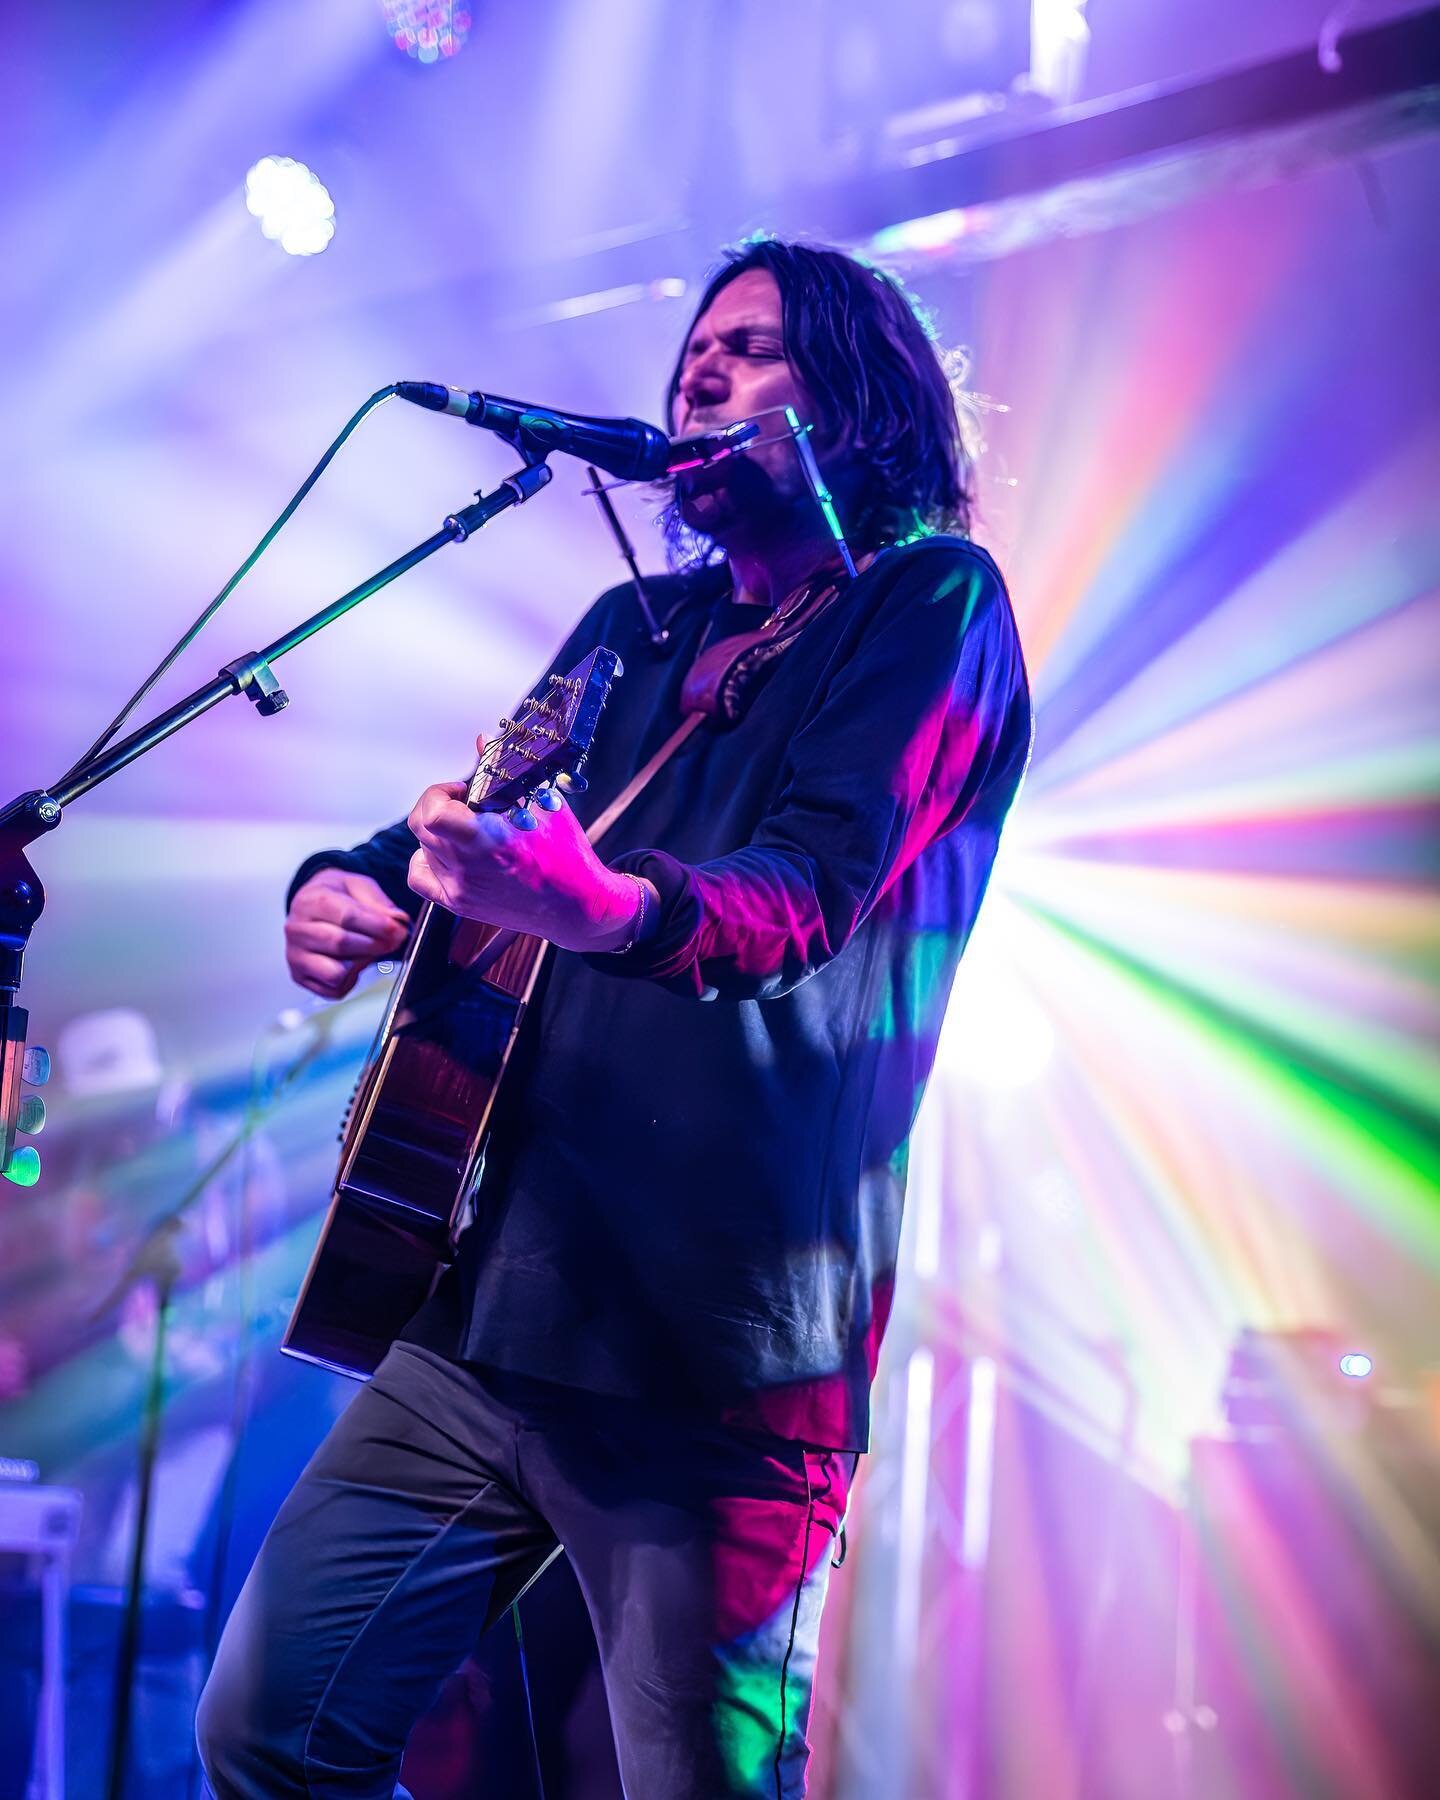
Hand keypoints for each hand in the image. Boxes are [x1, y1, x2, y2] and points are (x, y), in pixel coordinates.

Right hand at [285, 868, 411, 997]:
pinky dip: (350, 980)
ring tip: (367, 951)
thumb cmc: (337, 896)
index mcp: (309, 901)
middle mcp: (296, 930)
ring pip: (336, 972)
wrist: (312, 905)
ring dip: (360, 964)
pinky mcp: (300, 977)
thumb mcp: (358, 886)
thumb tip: (398, 921)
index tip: (398, 929)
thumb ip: (379, 903)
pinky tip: (352, 962)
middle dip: (374, 945)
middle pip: (341, 944)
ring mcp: (295, 956)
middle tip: (393, 941)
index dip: (377, 925)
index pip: (346, 916)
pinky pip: (334, 989)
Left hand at [405, 738, 651, 952]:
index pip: (432, 812)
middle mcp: (467, 866)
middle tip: (463, 804)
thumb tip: (482, 741)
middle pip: (421, 825)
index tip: (462, 790)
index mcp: (486, 840)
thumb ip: (504, 775)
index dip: (440, 793)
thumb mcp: (543, 806)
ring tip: (467, 831)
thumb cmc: (567, 856)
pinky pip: (420, 877)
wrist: (577, 906)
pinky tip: (447, 854)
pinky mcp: (460, 904)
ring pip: (422, 847)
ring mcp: (460, 888)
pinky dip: (425, 860)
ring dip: (438, 831)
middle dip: (438, 804)